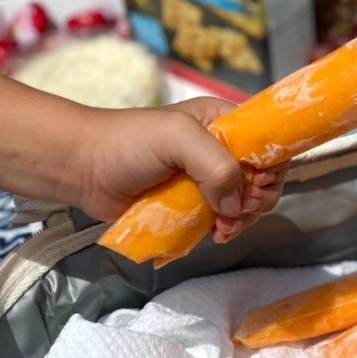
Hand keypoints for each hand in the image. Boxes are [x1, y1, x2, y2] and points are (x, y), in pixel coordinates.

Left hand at [72, 97, 288, 242]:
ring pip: (246, 204)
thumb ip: (216, 165)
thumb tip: (234, 204)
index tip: (255, 182)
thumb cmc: (128, 143)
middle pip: (263, 177)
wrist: (85, 169)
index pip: (269, 142)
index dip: (271, 165)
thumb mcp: (178, 138)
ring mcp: (207, 180)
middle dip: (258, 198)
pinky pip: (224, 221)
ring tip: (222, 228)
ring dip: (242, 219)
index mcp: (224, 123)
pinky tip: (215, 234)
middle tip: (238, 210)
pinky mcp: (193, 206)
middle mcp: (220, 150)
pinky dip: (227, 229)